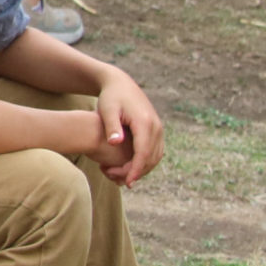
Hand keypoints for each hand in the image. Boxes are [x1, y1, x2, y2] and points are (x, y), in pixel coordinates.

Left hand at [91, 70, 162, 184]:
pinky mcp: (156, 128)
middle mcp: (156, 126)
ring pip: (156, 155)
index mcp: (144, 122)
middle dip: (139, 172)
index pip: (143, 152)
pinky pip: (156, 150)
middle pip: (152, 157)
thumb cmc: (110, 97)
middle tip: (123, 182)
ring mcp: (158, 127)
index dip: (136, 169)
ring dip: (144, 168)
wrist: (120, 83)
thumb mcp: (107, 110)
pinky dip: (147, 161)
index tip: (128, 182)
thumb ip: (112, 126)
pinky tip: (134, 168)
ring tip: (127, 178)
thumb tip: (116, 143)